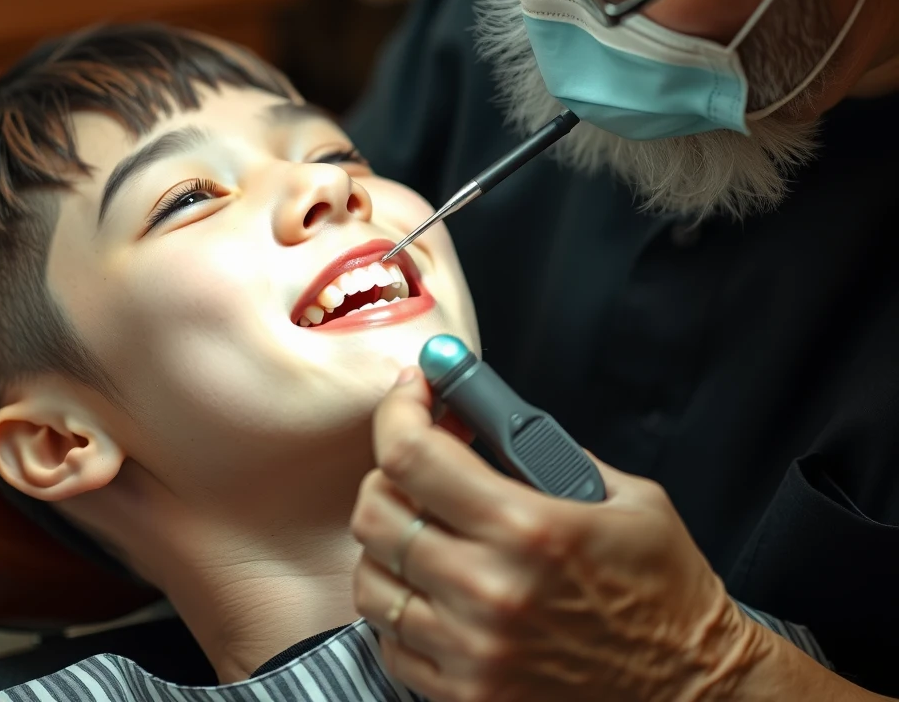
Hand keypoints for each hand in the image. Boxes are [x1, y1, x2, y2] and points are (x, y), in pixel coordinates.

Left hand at [350, 369, 770, 701]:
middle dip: (389, 471)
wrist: (695, 691)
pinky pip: (389, 639)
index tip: (412, 393)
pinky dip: (399, 603)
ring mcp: (471, 650)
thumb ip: (544, 452)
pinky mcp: (467, 695)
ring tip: (426, 525)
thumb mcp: (626, 497)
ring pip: (369, 579)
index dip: (398, 411)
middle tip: (422, 461)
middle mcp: (488, 591)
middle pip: (374, 512)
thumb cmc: (665, 590)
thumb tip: (480, 409)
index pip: (412, 455)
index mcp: (529, 529)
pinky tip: (433, 584)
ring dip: (388, 540)